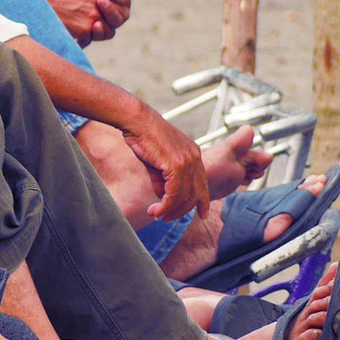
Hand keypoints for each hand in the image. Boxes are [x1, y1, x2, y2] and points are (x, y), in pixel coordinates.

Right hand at [122, 104, 209, 221]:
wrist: (137, 120)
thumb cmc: (143, 137)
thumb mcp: (156, 162)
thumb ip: (162, 180)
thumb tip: (162, 197)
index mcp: (194, 155)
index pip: (202, 183)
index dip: (202, 201)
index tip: (202, 214)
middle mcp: (195, 158)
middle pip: (196, 193)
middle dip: (182, 211)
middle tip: (166, 219)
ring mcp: (188, 161)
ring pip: (185, 196)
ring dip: (170, 210)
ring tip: (156, 215)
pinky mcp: (177, 164)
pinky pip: (175, 192)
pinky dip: (165, 205)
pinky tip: (156, 210)